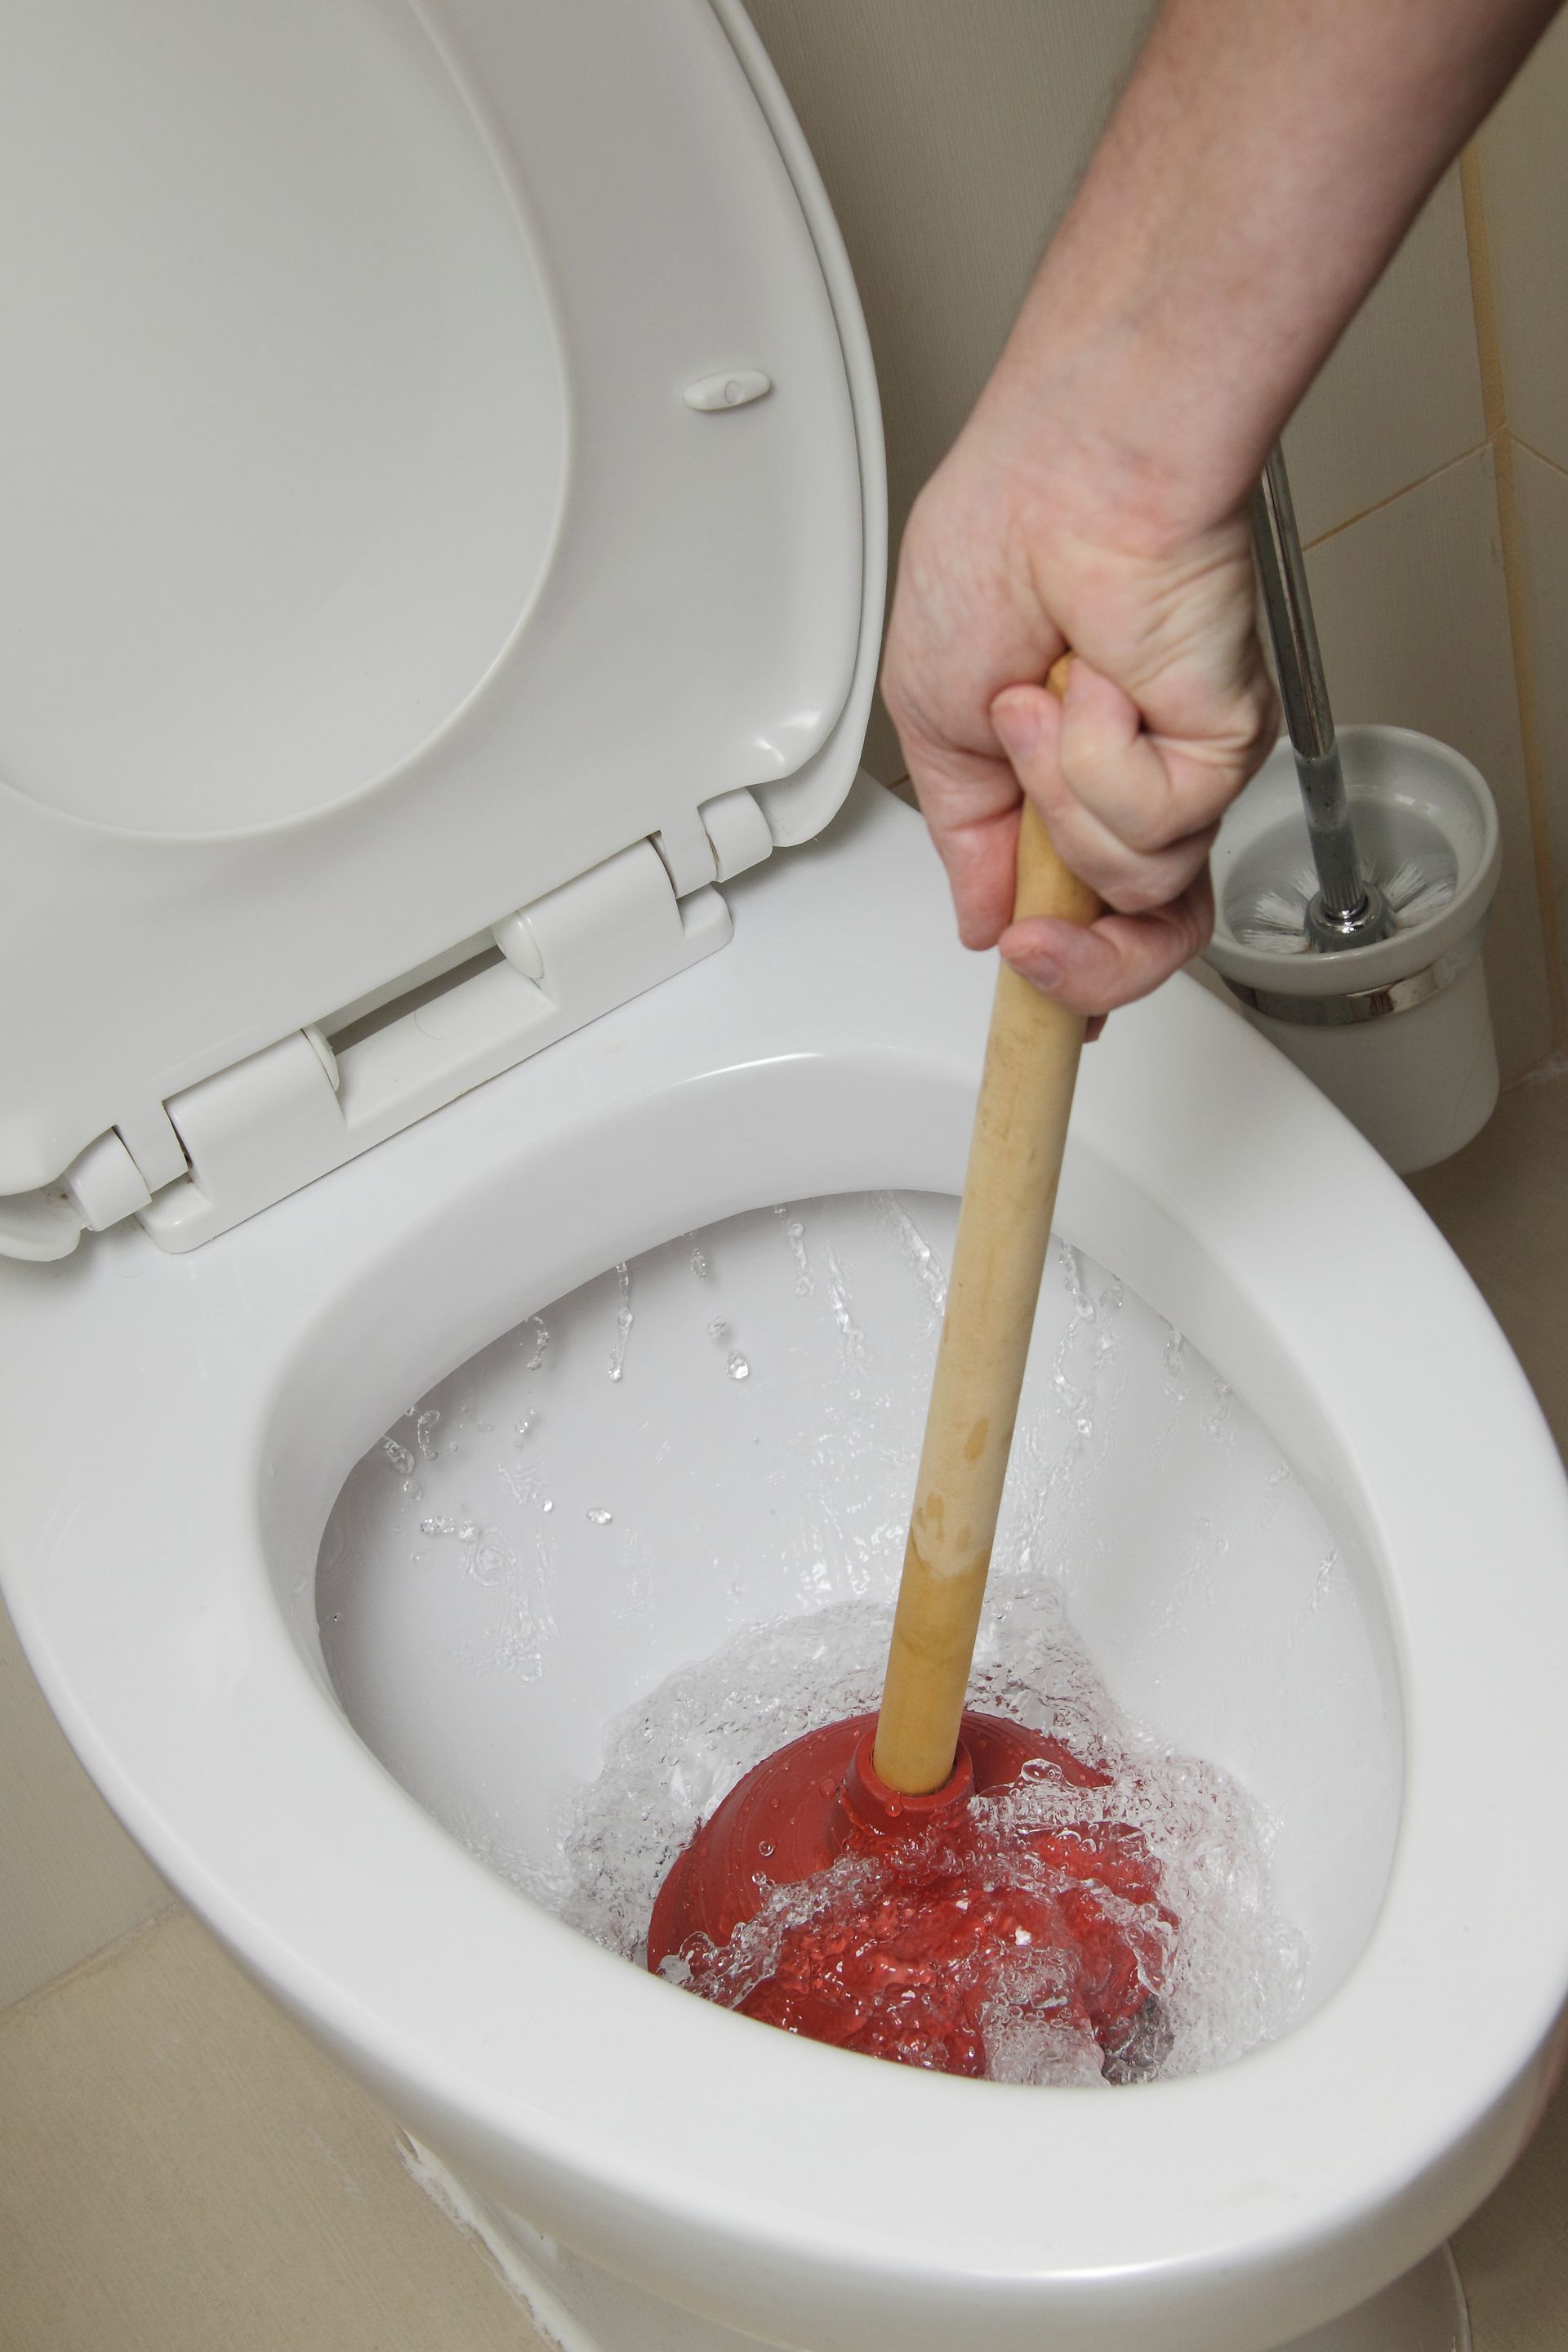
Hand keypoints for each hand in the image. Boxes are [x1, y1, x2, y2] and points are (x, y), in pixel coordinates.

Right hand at [881, 405, 1277, 1017]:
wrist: (1065, 475)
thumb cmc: (997, 551)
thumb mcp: (931, 724)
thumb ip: (966, 838)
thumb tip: (982, 920)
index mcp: (1064, 783)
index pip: (1092, 913)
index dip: (1075, 976)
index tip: (1045, 1016)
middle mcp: (1134, 786)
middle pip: (1142, 942)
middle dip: (1081, 968)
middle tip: (1033, 940)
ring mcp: (1185, 770)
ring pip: (1137, 889)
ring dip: (1063, 801)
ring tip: (1045, 702)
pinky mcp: (1225, 747)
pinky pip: (1154, 828)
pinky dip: (1097, 759)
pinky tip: (1091, 684)